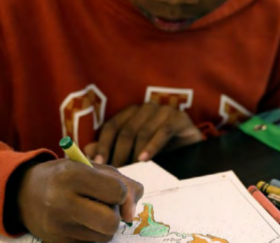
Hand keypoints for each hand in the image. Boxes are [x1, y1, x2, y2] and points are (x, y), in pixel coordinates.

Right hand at [14, 160, 142, 242]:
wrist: (24, 193)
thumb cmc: (67, 177)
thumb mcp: (93, 168)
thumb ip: (123, 184)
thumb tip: (132, 215)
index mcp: (72, 174)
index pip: (117, 191)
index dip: (121, 192)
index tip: (111, 189)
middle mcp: (61, 201)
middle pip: (111, 222)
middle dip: (116, 215)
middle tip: (105, 206)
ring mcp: (57, 226)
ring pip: (104, 237)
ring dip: (104, 226)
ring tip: (90, 212)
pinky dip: (91, 234)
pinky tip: (78, 222)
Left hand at [84, 103, 201, 166]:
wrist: (191, 148)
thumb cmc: (159, 149)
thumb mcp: (134, 150)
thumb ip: (112, 148)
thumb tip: (88, 150)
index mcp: (131, 112)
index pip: (112, 126)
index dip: (103, 144)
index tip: (98, 162)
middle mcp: (146, 108)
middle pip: (126, 130)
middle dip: (118, 152)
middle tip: (115, 171)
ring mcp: (163, 110)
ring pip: (143, 131)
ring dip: (134, 152)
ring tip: (130, 169)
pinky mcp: (179, 117)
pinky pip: (162, 132)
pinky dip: (152, 146)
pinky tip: (144, 159)